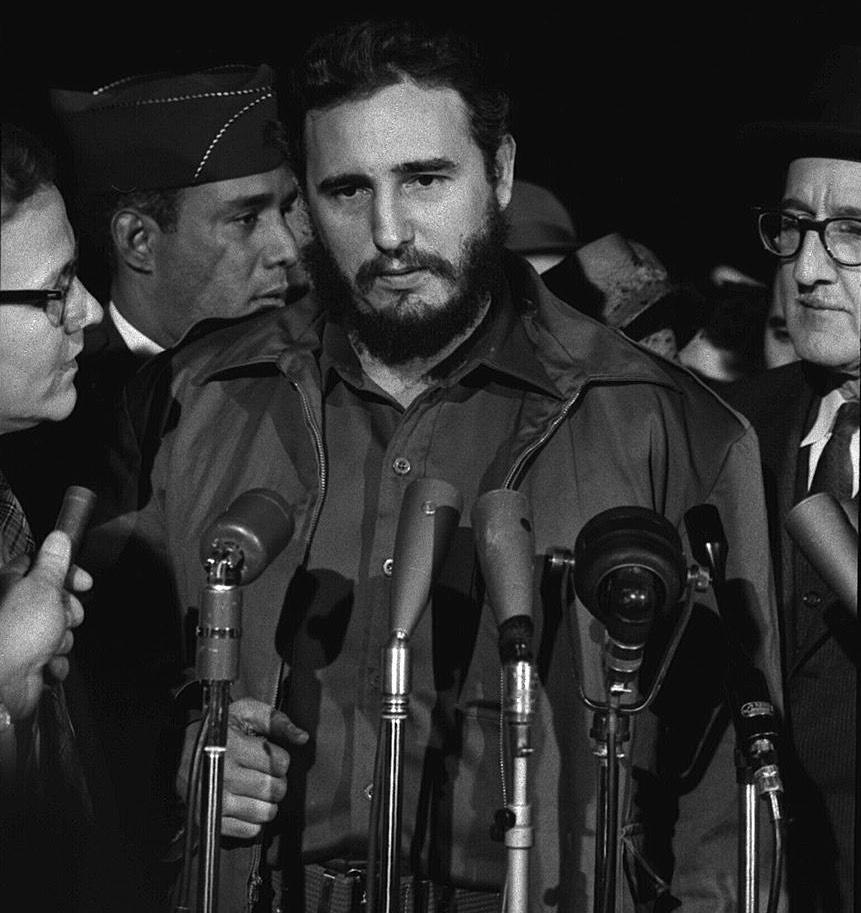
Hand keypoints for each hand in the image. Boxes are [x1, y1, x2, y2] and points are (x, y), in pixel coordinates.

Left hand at [0, 531, 89, 720]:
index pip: (43, 566)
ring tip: (49, 646)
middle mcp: (13, 609)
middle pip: (56, 600)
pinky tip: (46, 664)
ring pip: (59, 630)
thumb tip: (59, 537)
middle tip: (63, 617)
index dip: (67, 572)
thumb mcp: (42, 587)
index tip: (84, 581)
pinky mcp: (27, 662)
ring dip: (62, 640)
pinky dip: (55, 662)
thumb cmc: (15, 635)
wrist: (1, 685)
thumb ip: (53, 562)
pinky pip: (54, 657)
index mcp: (11, 584)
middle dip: (68, 611)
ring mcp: (20, 637)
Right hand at [177, 696, 308, 838]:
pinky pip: (250, 830)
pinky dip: (254, 820)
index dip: (281, 759)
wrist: (178, 752)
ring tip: (257, 789)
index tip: (270, 755)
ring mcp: (216, 801)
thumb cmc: (219, 730)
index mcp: (233, 746)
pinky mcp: (212, 820)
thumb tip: (302, 738)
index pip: (280, 763)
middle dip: (278, 781)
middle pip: (275, 789)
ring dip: (268, 802)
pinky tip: (246, 803)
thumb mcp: (245, 713)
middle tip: (266, 773)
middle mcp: (224, 775)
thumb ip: (276, 720)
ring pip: (266, 812)